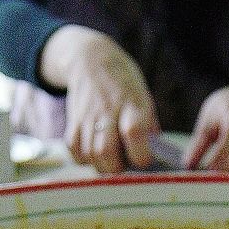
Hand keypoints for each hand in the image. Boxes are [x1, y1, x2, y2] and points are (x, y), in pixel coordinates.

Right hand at [39, 26, 158, 171]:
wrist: (92, 61)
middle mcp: (108, 110)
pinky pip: (75, 152)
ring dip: (102, 165)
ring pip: (90, 155)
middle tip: (124, 163)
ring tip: (111, 157)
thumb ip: (149, 128)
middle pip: (106, 151)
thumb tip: (156, 157)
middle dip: (117, 167)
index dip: (140, 154)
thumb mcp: (144, 99)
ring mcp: (87, 116)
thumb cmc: (124, 86)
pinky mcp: (72, 122)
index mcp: (132, 104)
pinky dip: (85, 159)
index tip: (144, 159)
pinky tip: (95, 152)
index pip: (134, 133)